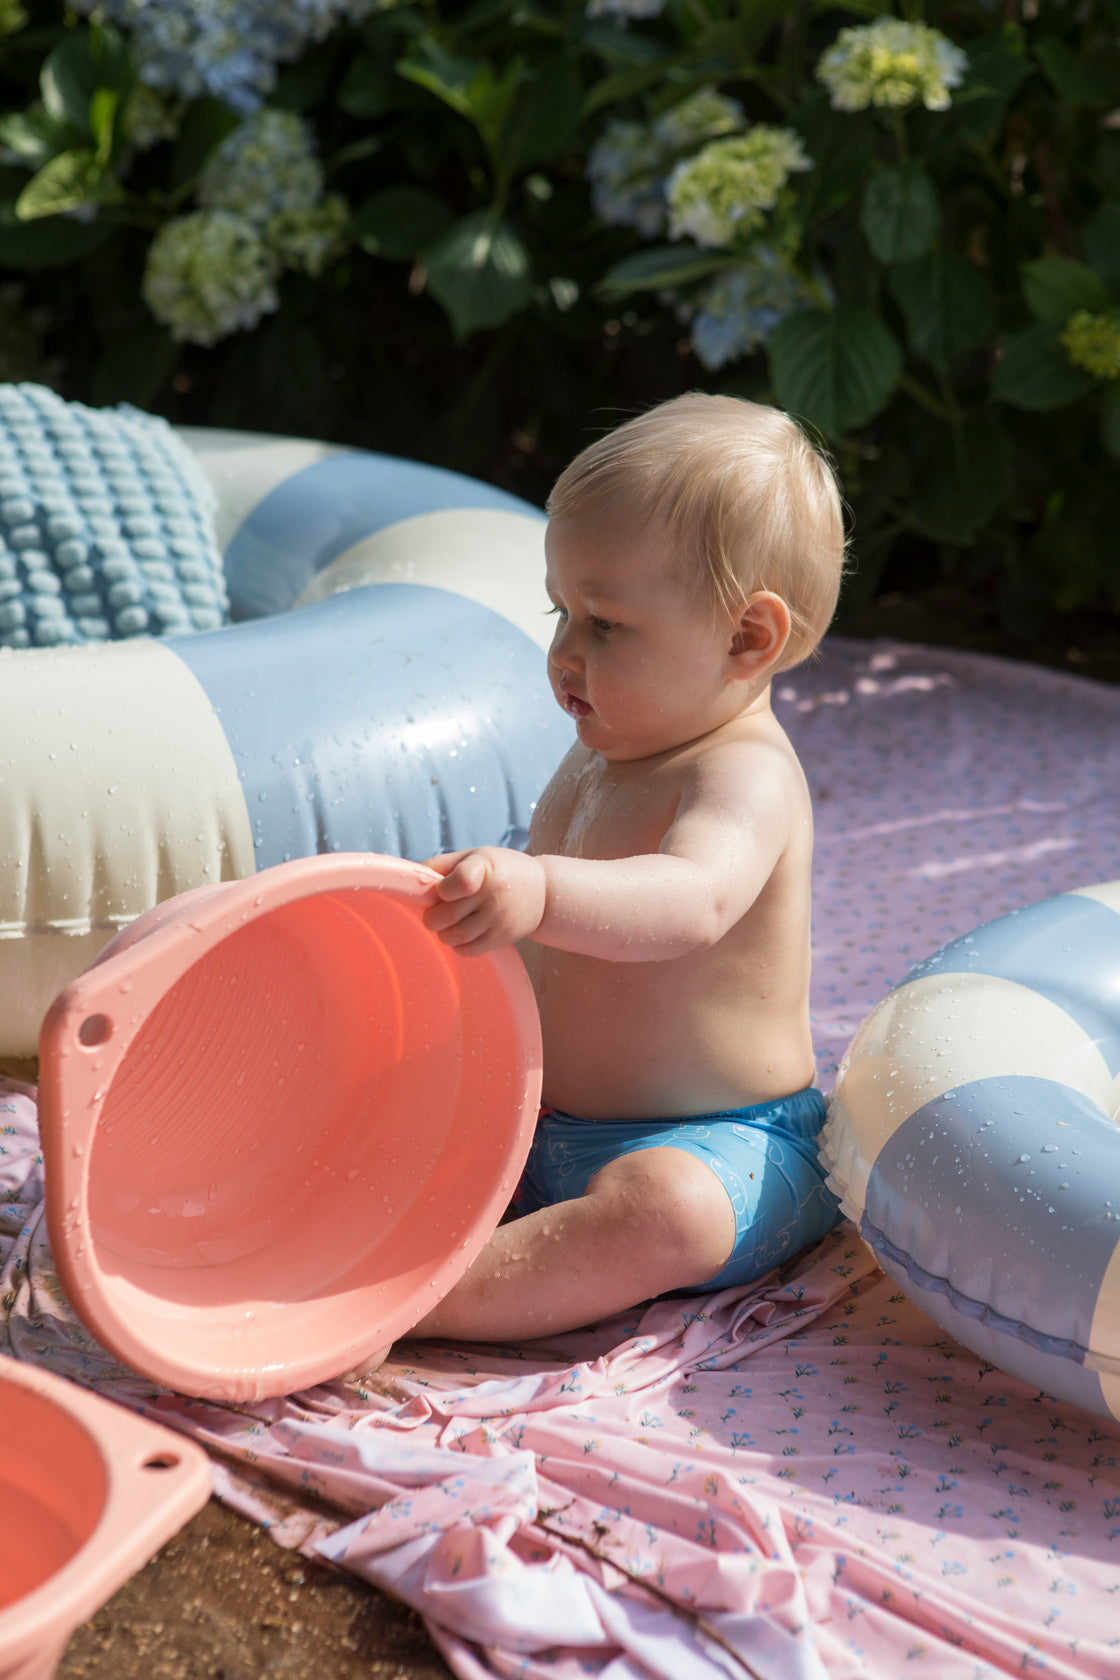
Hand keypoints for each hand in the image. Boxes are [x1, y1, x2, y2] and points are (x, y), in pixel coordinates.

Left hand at [422, 847, 546, 953]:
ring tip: (446, 925)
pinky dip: (457, 946)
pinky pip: (469, 950)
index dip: (442, 890)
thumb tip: (411, 879)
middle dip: (431, 917)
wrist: (543, 891)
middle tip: (432, 914)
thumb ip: (443, 864)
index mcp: (484, 867)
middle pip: (448, 915)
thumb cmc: (500, 869)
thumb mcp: (475, 856)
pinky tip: (460, 935)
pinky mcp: (502, 938)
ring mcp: (499, 918)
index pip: (461, 882)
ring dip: (442, 933)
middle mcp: (494, 893)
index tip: (441, 890)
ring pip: (455, 936)